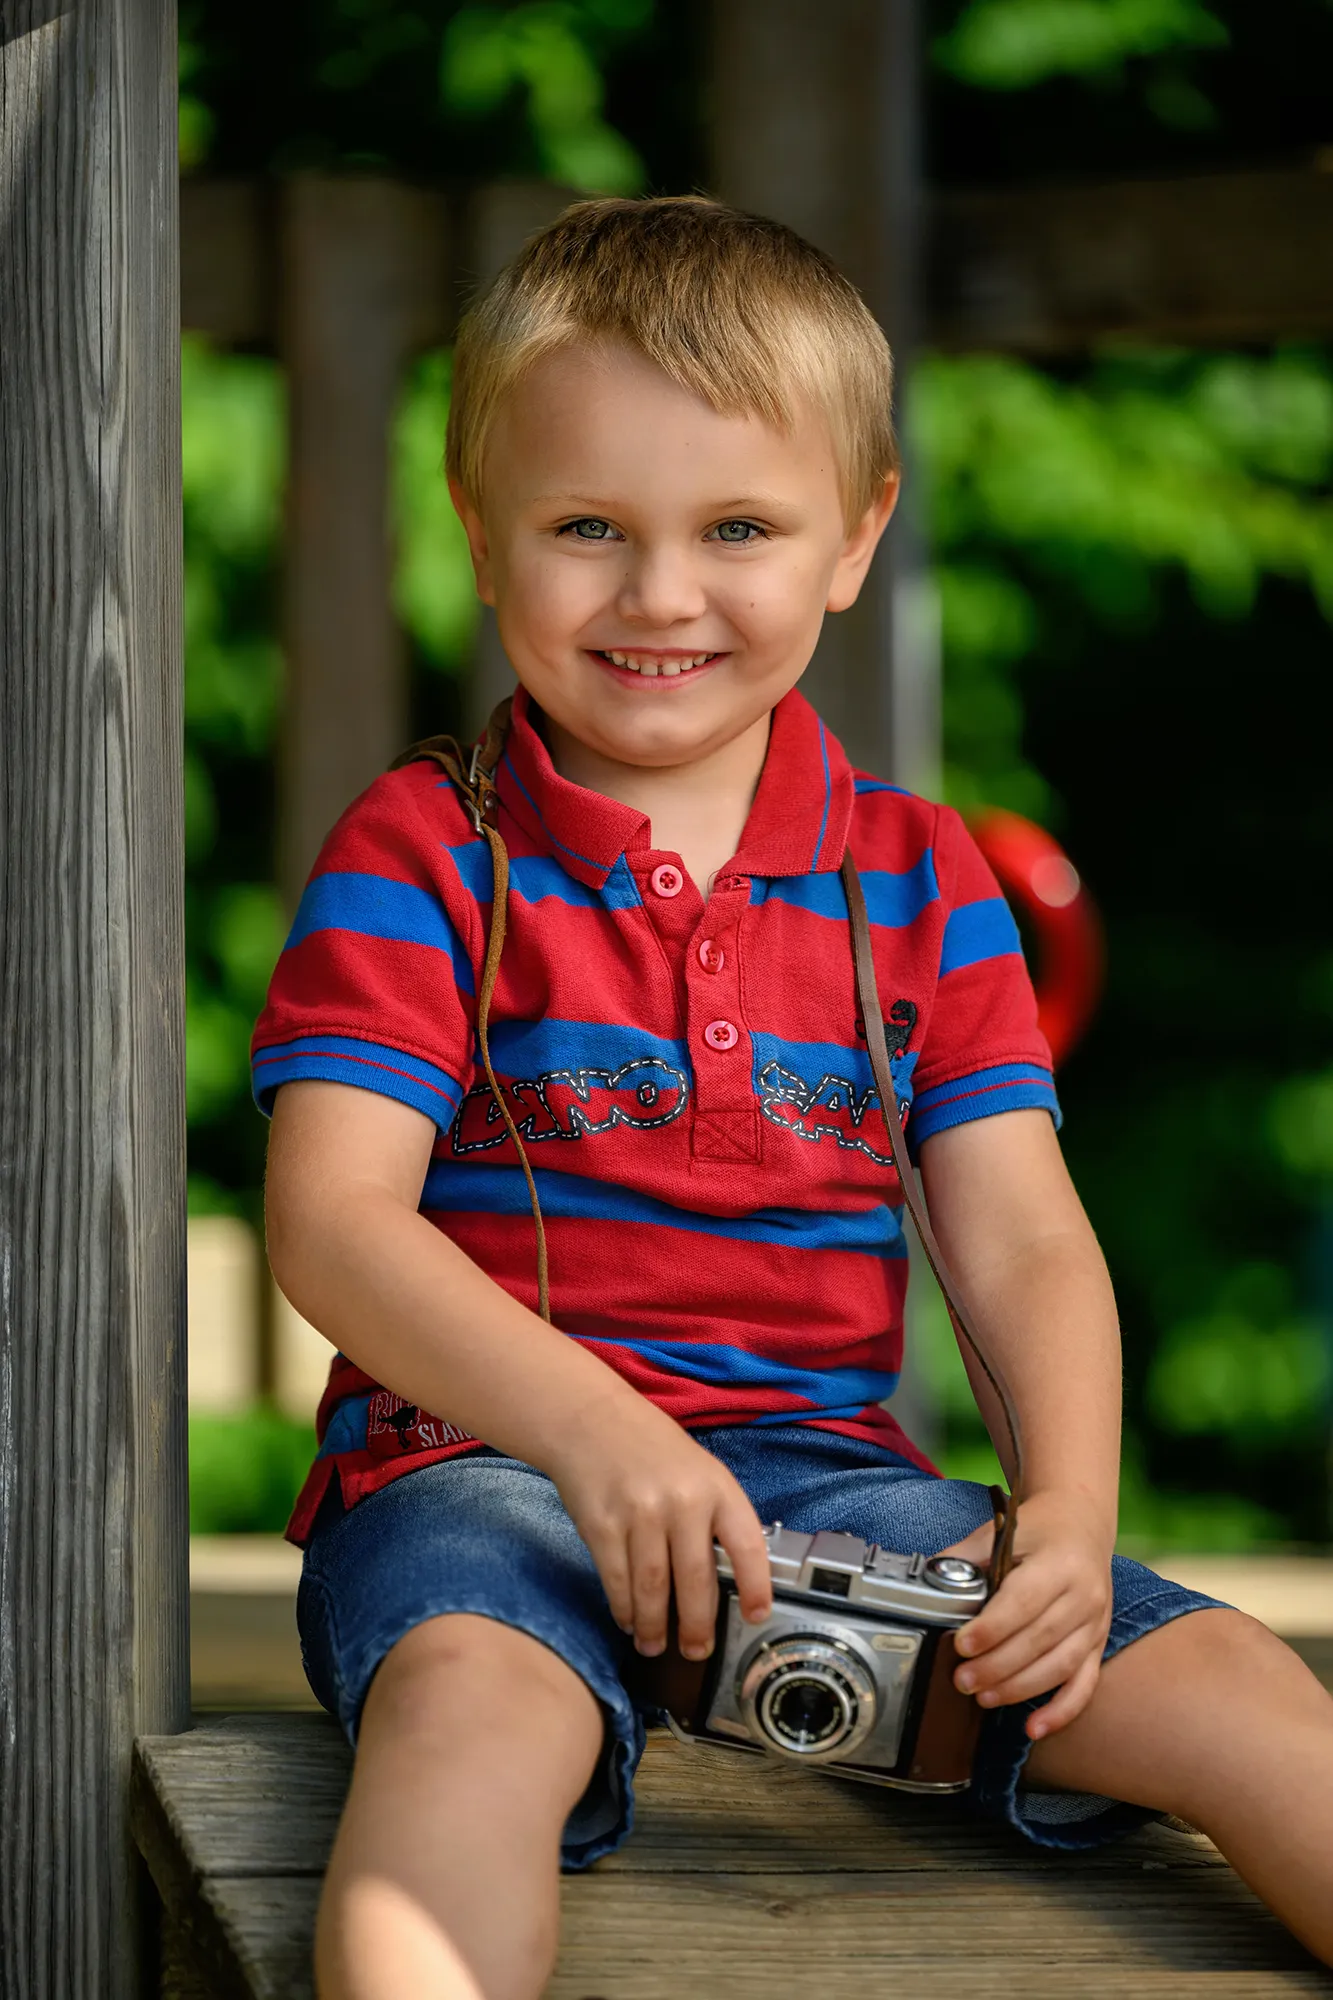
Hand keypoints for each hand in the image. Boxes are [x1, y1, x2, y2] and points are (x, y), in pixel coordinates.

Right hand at [545, 1392, 772, 1661]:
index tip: (757, 1616)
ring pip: (652, 1589)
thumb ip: (715, 1519)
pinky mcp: (602, 1526)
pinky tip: (628, 1620)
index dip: (756, 1586)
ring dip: (654, 1627)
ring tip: (654, 1645)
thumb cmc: (653, 1449)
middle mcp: (681, 1502)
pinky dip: (623, 1608)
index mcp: (716, 1487)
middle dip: (696, 1626)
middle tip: (696, 1651)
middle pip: (695, 1581)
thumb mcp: (700, 1471)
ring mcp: (639, 1514)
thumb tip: (729, 1581)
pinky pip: (617, 1581)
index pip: (747, 1545)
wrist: (592, 1420)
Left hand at [940, 1489, 1114, 1740]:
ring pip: (1061, 1666)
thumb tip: (929, 1580)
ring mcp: (1096, 1623)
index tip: (962, 1645)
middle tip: (962, 1680)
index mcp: (1059, 1562)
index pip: (1024, 1601)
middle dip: (998, 1665)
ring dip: (1020, 1689)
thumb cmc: (1037, 1530)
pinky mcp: (1098, 1644)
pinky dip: (1061, 1711)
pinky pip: (1085, 1685)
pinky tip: (1034, 1728)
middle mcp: (1084, 1595)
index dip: (993, 1628)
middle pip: (1040, 1639)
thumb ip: (967, 1556)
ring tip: (984, 1698)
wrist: (1081, 1524)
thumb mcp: (1002, 1530)